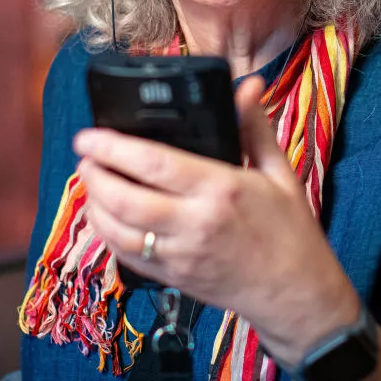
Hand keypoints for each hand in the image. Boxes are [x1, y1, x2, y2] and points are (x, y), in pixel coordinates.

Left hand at [75, 77, 357, 361]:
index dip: (113, 148)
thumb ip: (254, 128)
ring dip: (94, 204)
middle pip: (124, 199)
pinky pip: (125, 257)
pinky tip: (106, 215)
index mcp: (221, 190)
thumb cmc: (291, 232)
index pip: (154, 164)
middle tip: (84, 154)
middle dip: (93, 174)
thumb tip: (247, 85)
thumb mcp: (279, 173)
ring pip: (117, 231)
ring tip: (90, 180)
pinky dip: (107, 234)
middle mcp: (195, 224)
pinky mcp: (172, 279)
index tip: (90, 134)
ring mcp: (180, 256)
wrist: (296, 295)